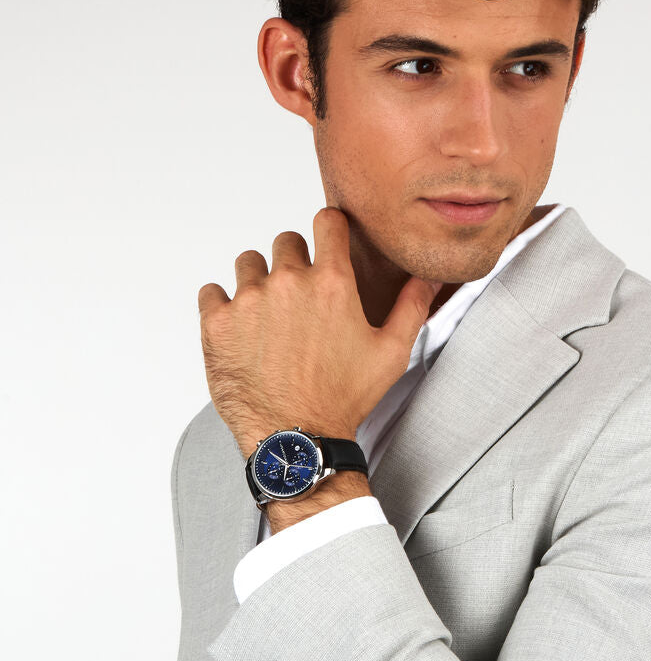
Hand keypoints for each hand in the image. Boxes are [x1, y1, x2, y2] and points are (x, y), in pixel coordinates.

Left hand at [197, 206, 440, 461]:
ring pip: (248, 262)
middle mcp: (289, 282)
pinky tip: (243, 329)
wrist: (296, 439)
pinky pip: (212, 292)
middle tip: (302, 296)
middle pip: (286, 241)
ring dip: (259, 279)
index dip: (331, 229)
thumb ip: (412, 307)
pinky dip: (224, 305)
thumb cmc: (345, 398)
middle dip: (296, 261)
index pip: (327, 221)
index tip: (329, 242)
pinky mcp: (218, 322)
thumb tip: (428, 277)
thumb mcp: (392, 353)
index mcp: (333, 283)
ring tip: (270, 314)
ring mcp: (249, 300)